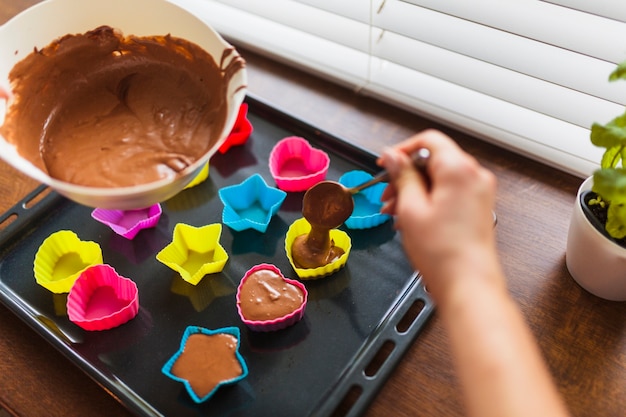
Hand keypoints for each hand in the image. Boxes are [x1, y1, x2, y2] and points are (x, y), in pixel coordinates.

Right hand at [378, 130, 498, 300]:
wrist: (468, 283)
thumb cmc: (443, 252)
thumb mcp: (411, 208)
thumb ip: (403, 176)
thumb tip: (394, 156)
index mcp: (459, 169)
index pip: (429, 140)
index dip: (403, 150)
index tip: (386, 164)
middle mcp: (474, 176)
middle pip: (434, 160)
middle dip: (407, 174)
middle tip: (387, 193)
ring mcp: (479, 193)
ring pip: (440, 178)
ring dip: (415, 189)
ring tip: (395, 211)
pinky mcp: (478, 208)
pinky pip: (449, 193)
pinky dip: (429, 199)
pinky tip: (411, 218)